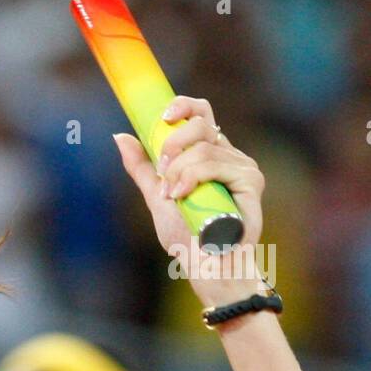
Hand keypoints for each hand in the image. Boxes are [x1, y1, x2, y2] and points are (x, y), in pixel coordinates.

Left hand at [113, 96, 267, 308]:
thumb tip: (120, 136)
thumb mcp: (157, 197)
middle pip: (201, 121)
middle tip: (161, 171)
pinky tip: (183, 196)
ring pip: (204, 147)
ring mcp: (241, 166)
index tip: (162, 116)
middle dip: (172, 143)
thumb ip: (142, 168)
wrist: (205, 265)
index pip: (200, 113)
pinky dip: (192, 178)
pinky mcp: (250, 179)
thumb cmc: (187, 236)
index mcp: (207, 154)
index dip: (182, 106)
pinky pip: (214, 164)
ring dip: (178, 171)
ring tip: (172, 196)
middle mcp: (227, 155)